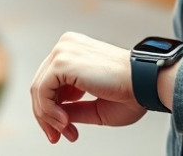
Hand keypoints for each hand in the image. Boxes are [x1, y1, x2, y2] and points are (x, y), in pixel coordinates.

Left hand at [31, 32, 146, 142]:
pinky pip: (41, 90)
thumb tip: (53, 117)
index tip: (66, 130)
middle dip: (47, 116)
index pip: (51, 81)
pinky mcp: (62, 61)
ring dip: (48, 116)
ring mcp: (63, 50)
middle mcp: (67, 46)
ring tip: (66, 130)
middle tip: (58, 137)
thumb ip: (72, 108)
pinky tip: (64, 121)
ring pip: (38, 89)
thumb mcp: (94, 106)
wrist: (145, 84)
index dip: (53, 109)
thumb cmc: (129, 94)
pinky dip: (48, 111)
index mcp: (76, 51)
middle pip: (41, 85)